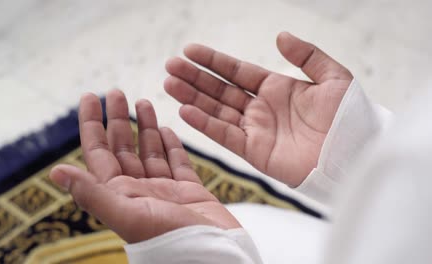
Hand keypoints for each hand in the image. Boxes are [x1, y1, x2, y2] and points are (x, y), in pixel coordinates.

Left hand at [49, 90, 239, 242]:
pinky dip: (170, 145)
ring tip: (143, 102)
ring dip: (144, 127)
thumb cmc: (171, 240)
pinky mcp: (189, 191)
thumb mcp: (127, 214)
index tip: (89, 97)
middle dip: (118, 119)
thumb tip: (55, 172)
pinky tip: (166, 129)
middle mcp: (139, 190)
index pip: (98, 152)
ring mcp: (164, 190)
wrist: (216, 255)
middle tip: (117, 91)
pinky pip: (177, 162)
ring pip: (149, 151)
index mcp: (119, 194)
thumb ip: (93, 194)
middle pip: (123, 147)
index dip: (91, 124)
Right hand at [164, 32, 352, 186]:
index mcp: (277, 88)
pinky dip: (204, 125)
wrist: (355, 156)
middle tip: (171, 65)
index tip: (190, 50)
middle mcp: (261, 108)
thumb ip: (307, 55)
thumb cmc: (350, 118)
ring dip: (192, 97)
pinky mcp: (255, 152)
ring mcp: (256, 130)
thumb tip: (281, 36)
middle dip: (195, 77)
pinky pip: (225, 135)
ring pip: (216, 110)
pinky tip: (185, 110)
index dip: (213, 61)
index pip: (237, 71)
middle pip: (220, 89)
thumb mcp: (334, 78)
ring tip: (169, 83)